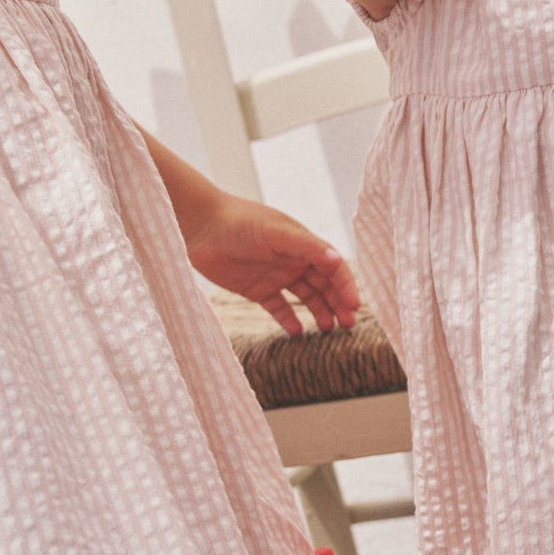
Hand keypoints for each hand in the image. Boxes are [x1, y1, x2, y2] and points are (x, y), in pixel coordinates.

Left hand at [185, 195, 359, 335]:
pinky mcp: (257, 289)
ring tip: (329, 330)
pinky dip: (289, 320)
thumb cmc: (240, 222)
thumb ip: (307, 247)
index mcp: (303, 244)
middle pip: (324, 285)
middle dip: (338, 303)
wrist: (199, 225)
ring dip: (320, 312)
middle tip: (348, 325)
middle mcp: (294, 260)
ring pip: (306, 297)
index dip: (346, 286)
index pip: (333, 267)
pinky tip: (298, 332)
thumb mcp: (277, 233)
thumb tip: (337, 259)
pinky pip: (279, 308)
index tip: (354, 306)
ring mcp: (276, 275)